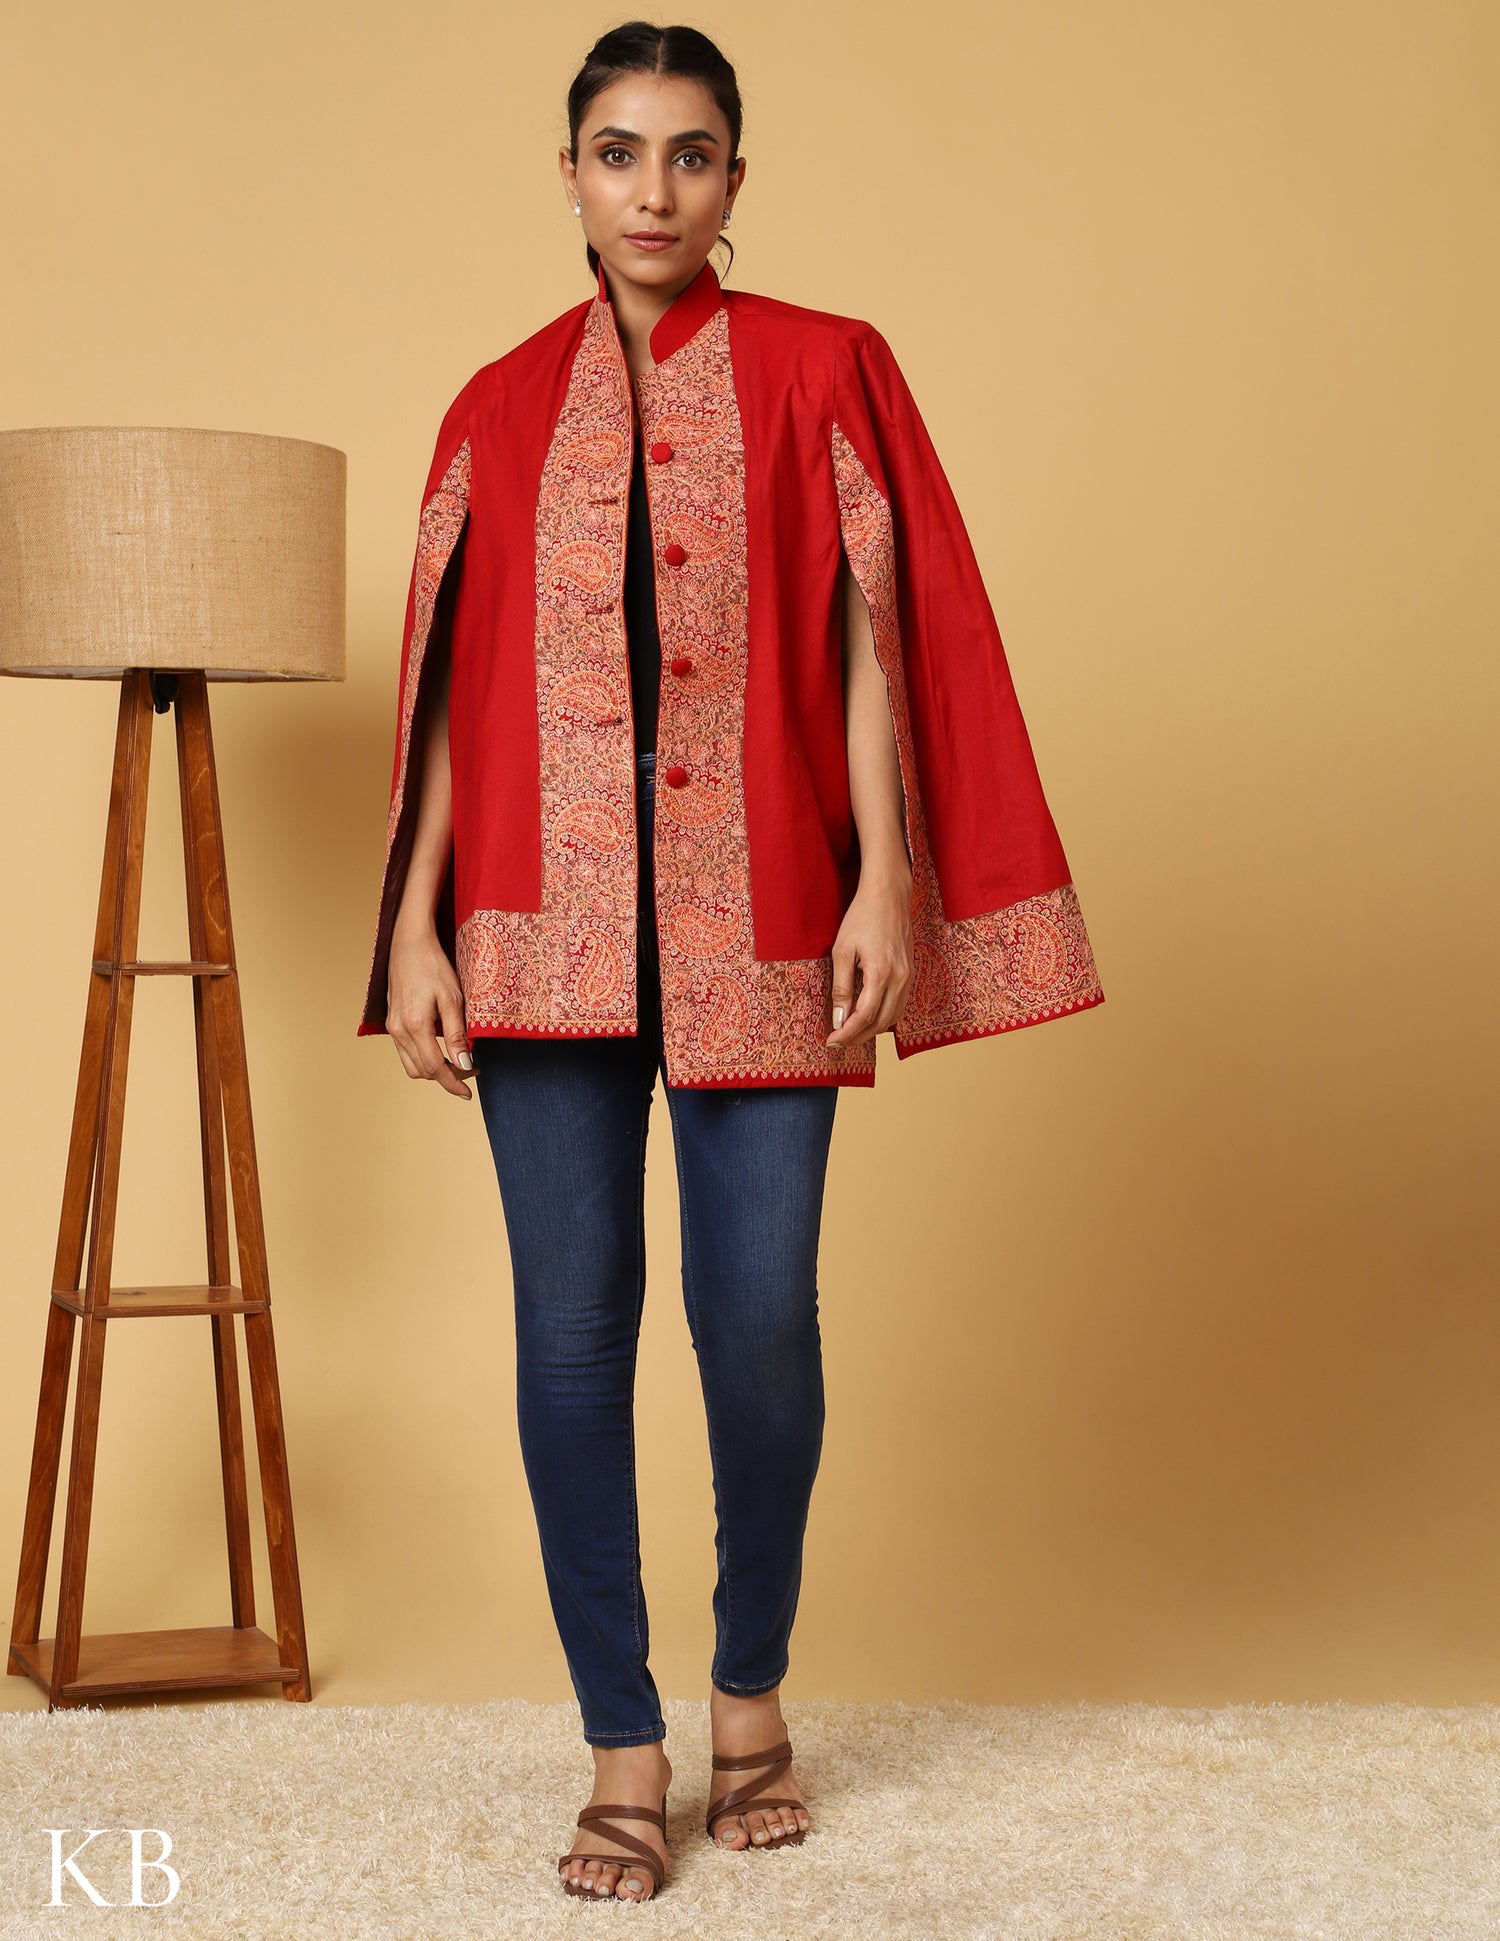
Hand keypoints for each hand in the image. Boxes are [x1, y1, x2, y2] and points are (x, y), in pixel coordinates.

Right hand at [386, 917, 473, 1098]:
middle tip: (471, 1070)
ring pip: (411, 1065)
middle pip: (422, 1071)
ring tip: (457, 1062)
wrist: (408, 943)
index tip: (469, 1093)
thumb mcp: (453, 999)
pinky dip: (422, 1058)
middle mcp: (399, 1031)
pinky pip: (405, 1052)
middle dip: (447, 1077)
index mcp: (415, 1026)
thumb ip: (457, 1034)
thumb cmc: (433, 966)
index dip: (454, 1083)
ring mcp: (392, 1028)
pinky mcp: (391, 1022)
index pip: (435, 1068)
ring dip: (433, 1070)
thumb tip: (465, 1065)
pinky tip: (439, 1049)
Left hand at [825, 865, 913, 1050]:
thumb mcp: (842, 950)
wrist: (889, 896)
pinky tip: (869, 1017)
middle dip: (858, 1037)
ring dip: (872, 1030)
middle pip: (880, 1023)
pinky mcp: (911, 973)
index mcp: (881, 974)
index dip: (847, 1033)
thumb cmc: (862, 918)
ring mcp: (909, 977)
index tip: (831, 1041)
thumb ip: (842, 987)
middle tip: (838, 1041)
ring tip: (850, 1033)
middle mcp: (900, 980)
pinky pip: (899, 1005)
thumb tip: (839, 1018)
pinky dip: (884, 1017)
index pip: (864, 1017)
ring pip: (893, 1017)